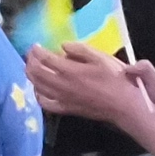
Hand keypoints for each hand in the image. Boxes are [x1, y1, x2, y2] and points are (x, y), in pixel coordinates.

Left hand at [24, 41, 141, 124]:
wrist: (124, 105)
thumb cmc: (116, 79)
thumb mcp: (101, 58)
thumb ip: (80, 50)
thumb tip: (63, 46)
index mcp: (70, 71)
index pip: (45, 59)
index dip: (36, 51)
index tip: (35, 45)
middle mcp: (62, 85)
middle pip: (36, 73)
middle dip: (30, 61)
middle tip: (31, 54)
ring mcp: (62, 99)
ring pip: (37, 87)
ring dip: (31, 75)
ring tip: (32, 67)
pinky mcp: (66, 109)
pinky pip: (45, 103)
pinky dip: (38, 94)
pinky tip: (39, 89)